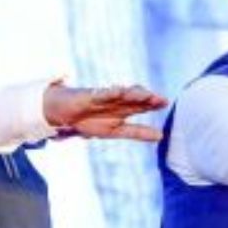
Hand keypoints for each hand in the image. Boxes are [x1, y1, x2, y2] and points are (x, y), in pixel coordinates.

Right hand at [43, 83, 165, 140]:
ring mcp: (102, 98)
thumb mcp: (115, 130)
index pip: (141, 105)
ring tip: (146, 95)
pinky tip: (118, 91)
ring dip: (133, 94)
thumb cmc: (89, 120)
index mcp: (123, 110)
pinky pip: (100, 94)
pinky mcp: (88, 96)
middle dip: (147, 99)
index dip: (153, 104)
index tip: (165, 103)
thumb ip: (137, 132)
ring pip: (120, 95)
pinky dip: (109, 93)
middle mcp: (115, 102)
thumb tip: (161, 136)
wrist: (61, 113)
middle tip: (161, 99)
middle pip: (134, 99)